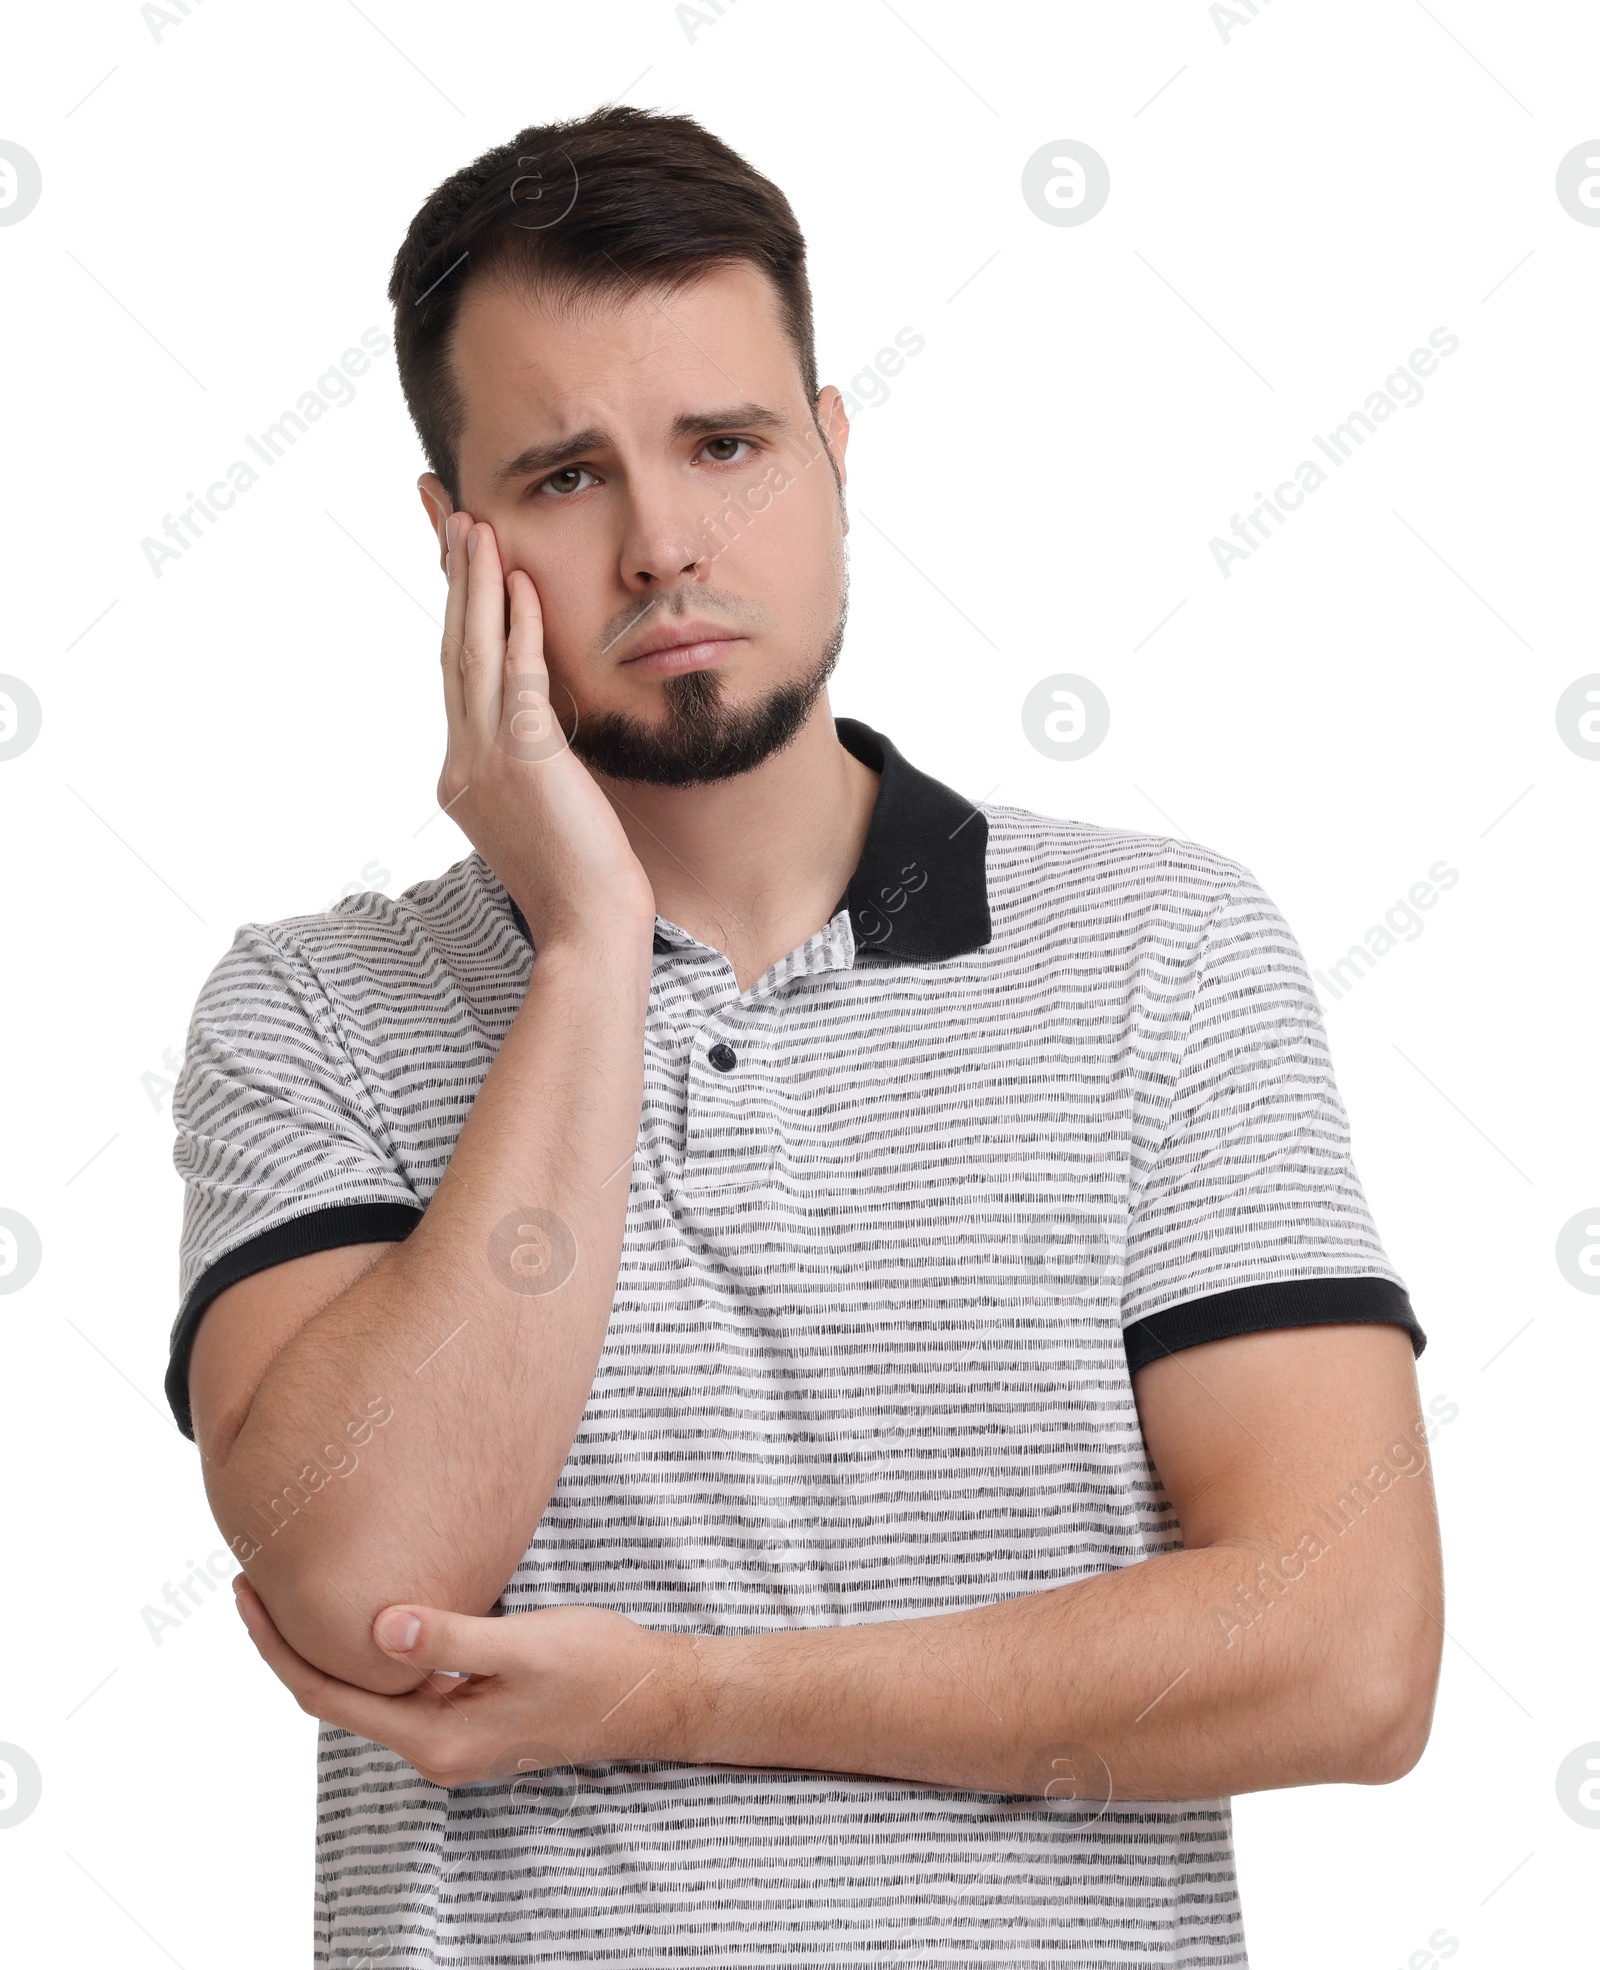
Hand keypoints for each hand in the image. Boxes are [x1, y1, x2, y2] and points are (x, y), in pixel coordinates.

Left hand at [233, 1576, 693, 1784]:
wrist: (654, 1697)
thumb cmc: (597, 1667)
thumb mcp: (524, 1645)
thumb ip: (451, 1637)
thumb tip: (379, 1625)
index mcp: (436, 1740)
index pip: (328, 1696)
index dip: (278, 1645)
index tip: (247, 1593)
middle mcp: (435, 1751)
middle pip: (335, 1698)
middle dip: (289, 1643)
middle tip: (254, 1580)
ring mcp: (452, 1738)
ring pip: (365, 1694)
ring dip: (326, 1647)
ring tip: (294, 1591)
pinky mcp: (469, 1718)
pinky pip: (398, 1689)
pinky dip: (369, 1654)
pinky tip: (367, 1616)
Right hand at [436, 512, 655, 951]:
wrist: (589, 930)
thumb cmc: (583, 884)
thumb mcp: (546, 816)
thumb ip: (534, 769)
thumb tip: (544, 738)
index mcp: (461, 776)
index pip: (456, 677)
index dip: (455, 613)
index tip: (454, 557)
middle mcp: (460, 763)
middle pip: (452, 651)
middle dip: (451, 578)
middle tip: (446, 512)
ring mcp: (485, 762)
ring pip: (473, 654)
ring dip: (475, 585)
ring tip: (472, 525)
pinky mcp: (525, 761)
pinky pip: (518, 678)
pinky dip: (517, 626)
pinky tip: (520, 581)